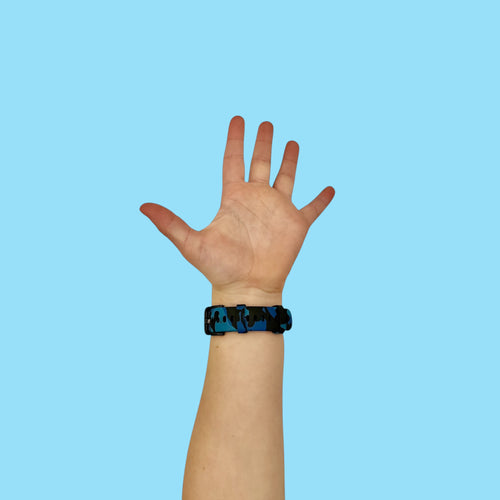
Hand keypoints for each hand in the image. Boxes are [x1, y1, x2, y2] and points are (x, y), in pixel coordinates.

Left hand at [140, 116, 334, 300]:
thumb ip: (170, 223)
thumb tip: (141, 206)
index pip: (233, 161)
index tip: (237, 118)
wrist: (246, 289)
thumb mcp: (191, 243)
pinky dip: (322, 199)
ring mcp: (278, 210)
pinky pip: (313, 207)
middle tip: (266, 123)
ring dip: (290, 160)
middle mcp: (257, 199)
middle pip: (261, 162)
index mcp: (234, 198)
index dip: (235, 140)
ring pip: (287, 177)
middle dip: (263, 142)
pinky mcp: (297, 225)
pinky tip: (331, 188)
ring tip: (293, 142)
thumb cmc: (219, 268)